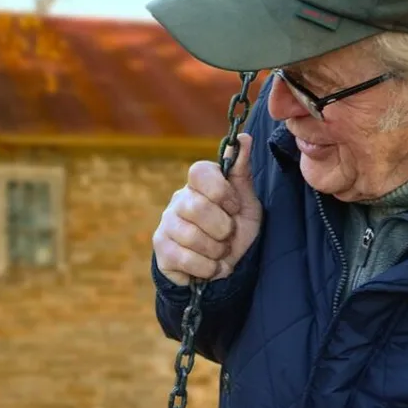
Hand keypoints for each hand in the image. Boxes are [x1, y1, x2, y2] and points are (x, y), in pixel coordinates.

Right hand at [153, 132, 261, 285]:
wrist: (223, 269)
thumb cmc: (235, 232)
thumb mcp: (246, 203)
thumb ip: (242, 172)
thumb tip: (244, 138)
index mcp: (199, 184)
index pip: (199, 171)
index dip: (221, 192)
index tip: (234, 207)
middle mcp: (178, 200)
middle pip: (197, 207)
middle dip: (222, 228)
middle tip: (228, 236)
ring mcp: (166, 224)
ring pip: (191, 236)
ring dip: (216, 251)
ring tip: (219, 252)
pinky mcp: (161, 249)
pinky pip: (185, 258)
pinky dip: (207, 268)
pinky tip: (210, 267)